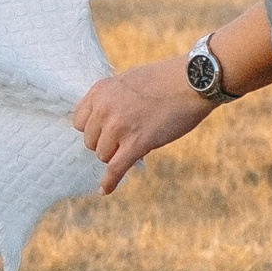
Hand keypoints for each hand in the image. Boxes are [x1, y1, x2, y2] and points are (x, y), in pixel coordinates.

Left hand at [74, 55, 215, 194]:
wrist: (192, 81)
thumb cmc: (165, 80)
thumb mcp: (128, 82)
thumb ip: (112, 100)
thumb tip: (104, 123)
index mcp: (100, 90)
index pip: (78, 121)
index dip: (93, 129)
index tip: (105, 131)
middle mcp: (104, 108)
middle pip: (90, 141)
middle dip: (106, 142)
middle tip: (127, 136)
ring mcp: (119, 126)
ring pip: (103, 155)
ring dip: (117, 154)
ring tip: (136, 143)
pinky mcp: (137, 143)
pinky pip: (116, 168)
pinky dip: (110, 182)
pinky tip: (104, 190)